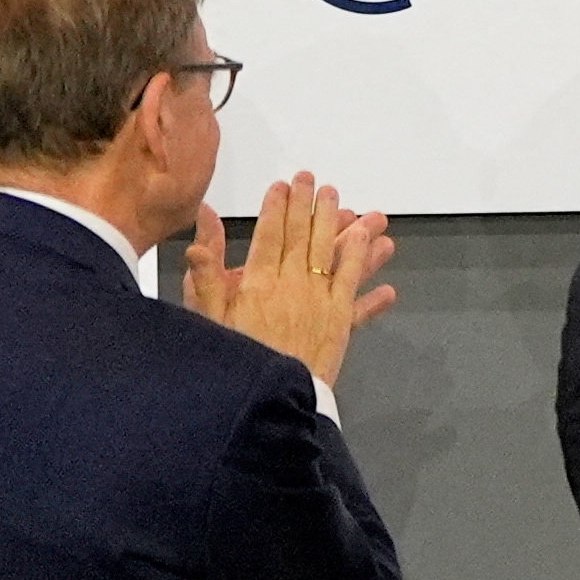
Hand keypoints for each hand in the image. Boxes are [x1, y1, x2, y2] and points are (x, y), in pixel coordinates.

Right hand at [177, 175, 396, 387]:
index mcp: (258, 282)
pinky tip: (375, 246)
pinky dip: (365, 266)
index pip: (270, 234)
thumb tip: (203, 224)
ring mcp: (320, 302)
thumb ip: (206, 272)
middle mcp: (292, 285)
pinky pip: (355, 287)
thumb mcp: (207, 317)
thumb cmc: (233, 359)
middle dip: (309, 205)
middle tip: (315, 180)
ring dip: (341, 226)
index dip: (277, 207)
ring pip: (333, 254)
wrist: (268, 399)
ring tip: (347, 201)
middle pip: (304, 237)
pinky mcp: (340, 322)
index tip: (283, 185)